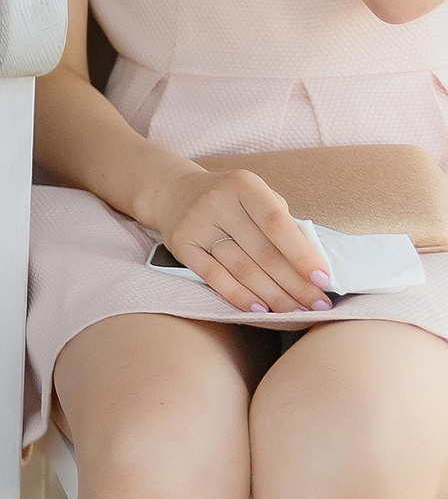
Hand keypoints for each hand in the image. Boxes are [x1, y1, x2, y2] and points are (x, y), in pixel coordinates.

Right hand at [152, 164, 329, 314]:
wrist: (175, 193)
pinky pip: (214, 277)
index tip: (324, 280)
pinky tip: (260, 309)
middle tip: (318, 306)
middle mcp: (217, 202)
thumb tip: (313, 267)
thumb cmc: (232, 202)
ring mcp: (196, 224)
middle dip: (295, 284)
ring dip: (273, 296)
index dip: (302, 254)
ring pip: (242, 269)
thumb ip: (284, 226)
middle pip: (263, 252)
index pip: (277, 223)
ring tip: (297, 312)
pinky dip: (239, 296)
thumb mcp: (258, 199)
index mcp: (244, 185)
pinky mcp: (181, 245)